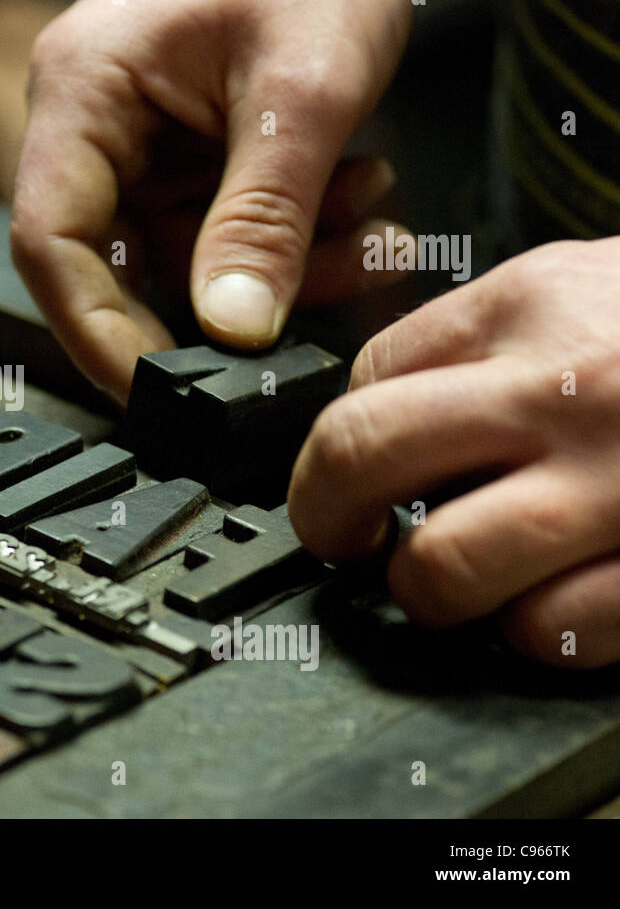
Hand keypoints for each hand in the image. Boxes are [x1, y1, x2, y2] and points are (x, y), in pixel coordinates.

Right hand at [10, 0, 415, 402]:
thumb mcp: (303, 90)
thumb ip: (265, 219)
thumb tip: (231, 333)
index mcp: (82, 89)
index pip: (50, 241)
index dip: (93, 329)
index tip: (159, 387)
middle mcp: (91, 123)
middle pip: (118, 263)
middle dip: (218, 300)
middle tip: (303, 310)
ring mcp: (136, 142)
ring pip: (183, 260)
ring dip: (276, 266)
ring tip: (365, 224)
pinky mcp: (183, 156)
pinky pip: (218, 233)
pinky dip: (289, 240)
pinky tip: (356, 206)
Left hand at [288, 237, 619, 667]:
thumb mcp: (590, 286)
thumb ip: (491, 340)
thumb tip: (387, 407)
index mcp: (530, 304)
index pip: (366, 380)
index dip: (338, 439)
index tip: (347, 473)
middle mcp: (562, 387)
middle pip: (362, 454)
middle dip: (327, 513)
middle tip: (342, 537)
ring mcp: (618, 483)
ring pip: (444, 565)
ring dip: (428, 589)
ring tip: (448, 582)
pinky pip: (556, 628)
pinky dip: (535, 632)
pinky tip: (550, 607)